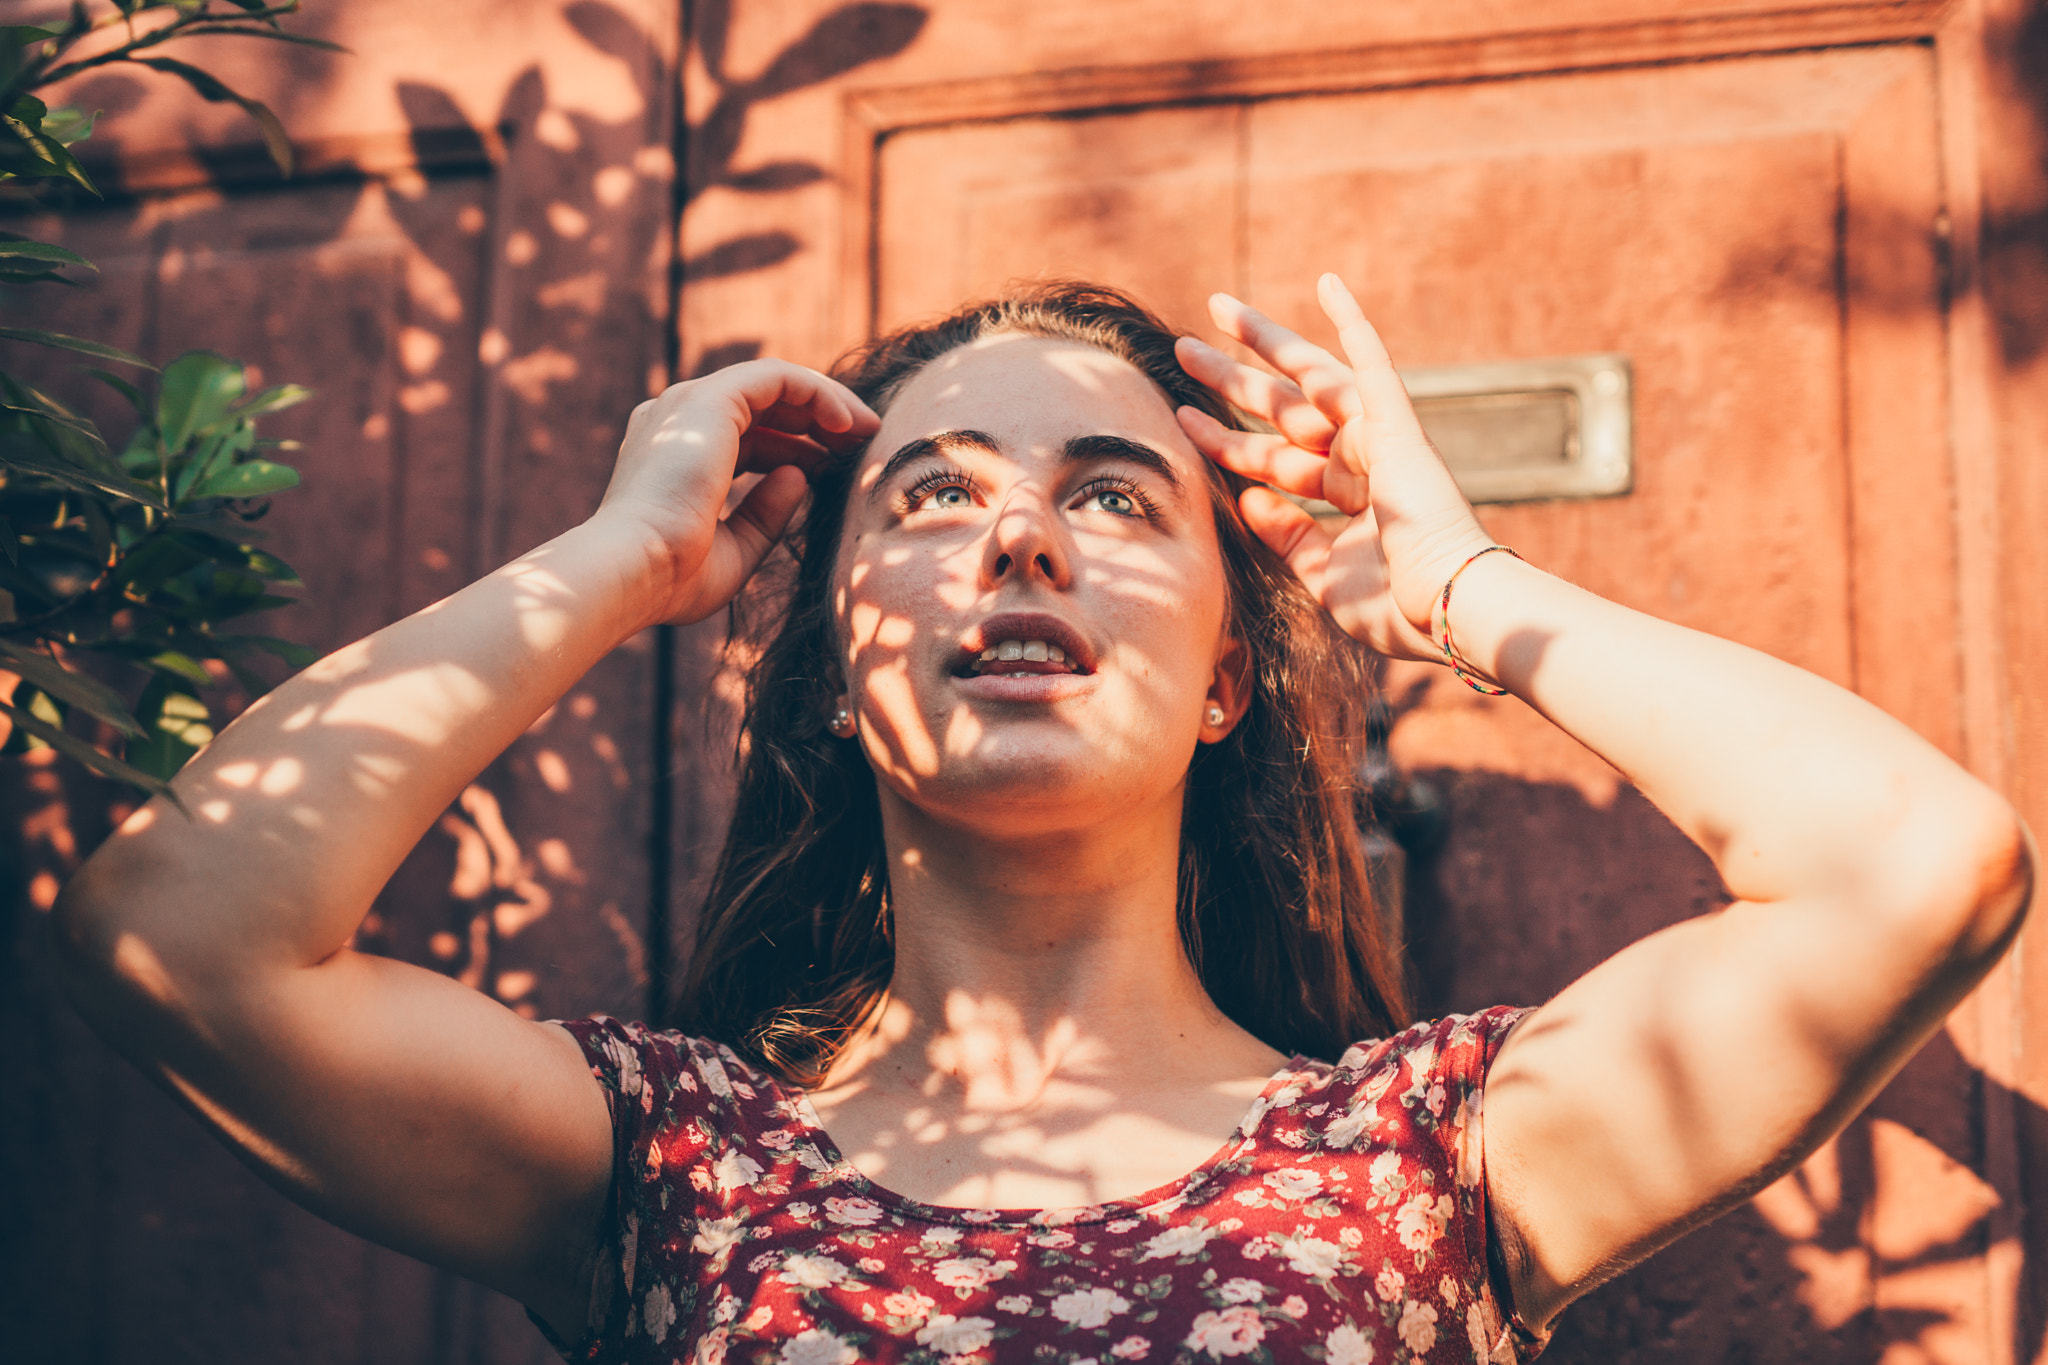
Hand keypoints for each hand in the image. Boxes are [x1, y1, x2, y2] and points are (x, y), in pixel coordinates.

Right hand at [594, 359, 879, 626]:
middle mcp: (677, 422)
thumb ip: (766, 512)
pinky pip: (778, 378)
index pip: (748, 438)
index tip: (839, 470)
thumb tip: (801, 475)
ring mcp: (689, 405)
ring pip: (774, 383)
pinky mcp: (710, 400)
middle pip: (763, 406)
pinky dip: (818, 393)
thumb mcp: (736, 548)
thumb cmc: (674, 575)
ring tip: (868, 432)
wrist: (634, 571)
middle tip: (865, 445)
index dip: (798, 449)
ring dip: (826, 403)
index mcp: (675, 455)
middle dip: (818, 422)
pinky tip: (847, 424)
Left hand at [1174, 274, 1495, 662]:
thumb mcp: (1321, 571)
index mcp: (1346, 495)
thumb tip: (1246, 498)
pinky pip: (1371, 361)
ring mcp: (1379, 437)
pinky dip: (1352, 321)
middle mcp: (1360, 459)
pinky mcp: (1397, 424)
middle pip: (1280, 409)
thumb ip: (1285, 534)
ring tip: (1218, 308)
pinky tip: (1328, 282)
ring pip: (1310, 377)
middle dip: (1230, 379)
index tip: (1180, 419)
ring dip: (1265, 341)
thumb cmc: (1394, 606)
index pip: (1271, 458)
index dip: (1223, 441)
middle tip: (1182, 348)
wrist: (1447, 609)